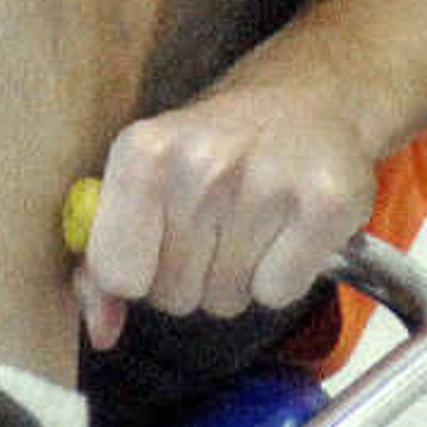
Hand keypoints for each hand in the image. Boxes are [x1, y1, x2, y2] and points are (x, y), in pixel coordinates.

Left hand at [70, 84, 370, 349]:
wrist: (309, 95)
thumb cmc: (217, 144)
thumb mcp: (146, 177)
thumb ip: (107, 255)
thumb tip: (101, 331)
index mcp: (144, 150)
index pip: (116, 273)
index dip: (140, 271)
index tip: (161, 239)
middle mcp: (204, 163)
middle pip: (173, 295)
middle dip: (193, 275)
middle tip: (219, 222)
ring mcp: (268, 183)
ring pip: (226, 300)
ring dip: (240, 276)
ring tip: (256, 220)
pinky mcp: (325, 204)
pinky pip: (278, 294)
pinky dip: (284, 276)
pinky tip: (290, 228)